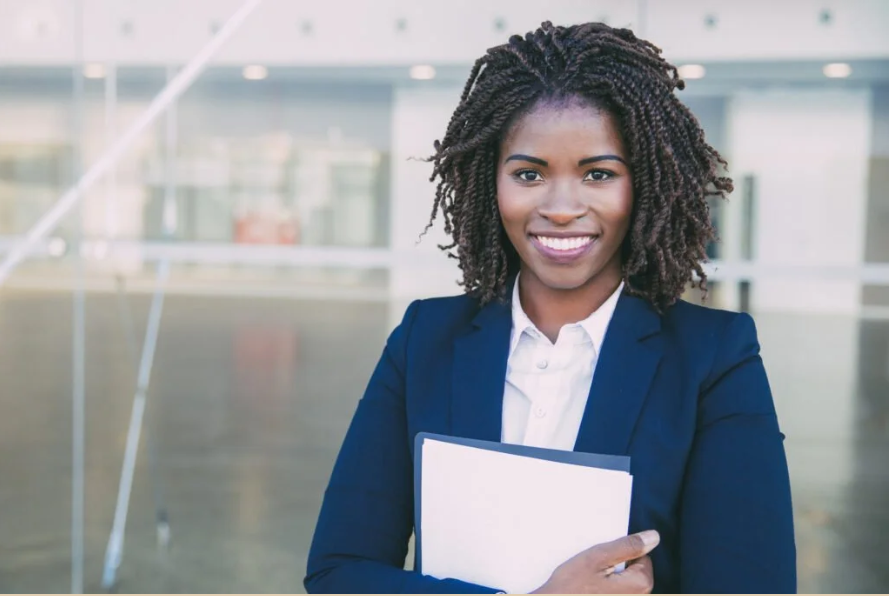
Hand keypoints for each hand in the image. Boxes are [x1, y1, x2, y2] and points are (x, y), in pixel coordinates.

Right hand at [531, 530, 659, 593]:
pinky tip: (589, 590)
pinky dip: (604, 590)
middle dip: (617, 567)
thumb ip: (627, 546)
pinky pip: (616, 593)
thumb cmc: (571, 587)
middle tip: (594, 569)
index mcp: (639, 585)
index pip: (643, 557)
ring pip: (625, 585)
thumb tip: (653, 537)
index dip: (622, 553)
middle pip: (635, 573)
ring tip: (589, 581)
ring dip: (610, 580)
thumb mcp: (598, 557)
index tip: (604, 558)